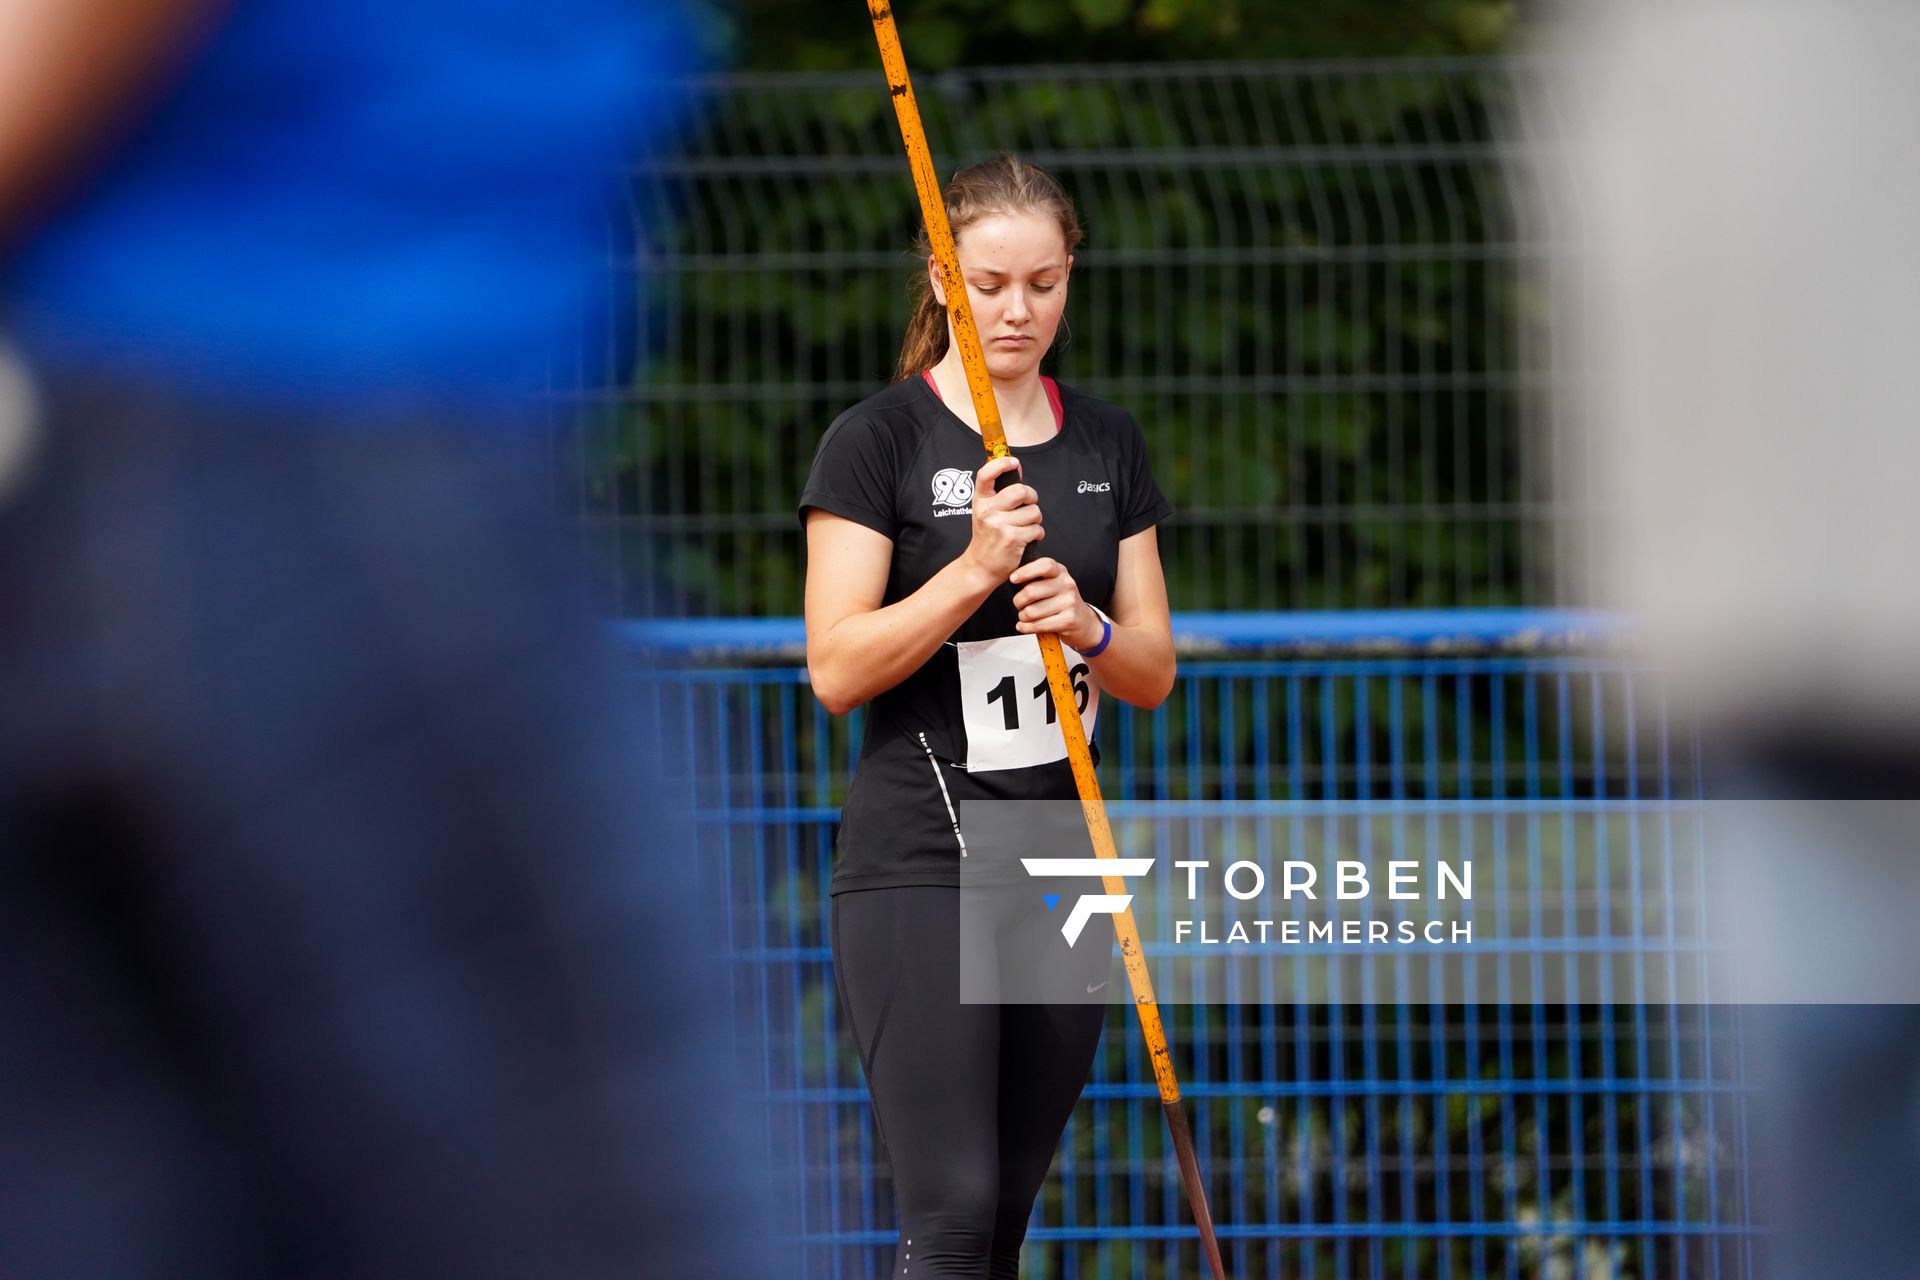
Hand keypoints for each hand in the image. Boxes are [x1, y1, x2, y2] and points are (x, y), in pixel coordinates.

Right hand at [962, 455, 1043, 581]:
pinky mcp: (1013, 539)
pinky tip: (1026, 539)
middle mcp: (987, 511)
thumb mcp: (987, 510)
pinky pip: (1037, 529)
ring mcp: (999, 525)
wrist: (981, 566)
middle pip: (1021, 491)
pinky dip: (1036, 534)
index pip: (986, 474)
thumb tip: (1016, 465)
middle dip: (1032, 498)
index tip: (1013, 463)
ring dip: (1035, 520)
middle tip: (1028, 506)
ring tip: (1024, 527)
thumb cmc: (988, 535)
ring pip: (1034, 512)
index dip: (1001, 463)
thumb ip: (1000, 490)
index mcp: (980, 501)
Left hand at [1008, 557, 1101, 648]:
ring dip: (1022, 616)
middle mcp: (1067, 585)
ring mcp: (1069, 602)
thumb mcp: (1052, 583)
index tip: (1013, 578)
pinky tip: (1025, 626)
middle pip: (1031, 591)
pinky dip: (1026, 627)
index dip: (1025, 571)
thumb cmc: (1061, 601)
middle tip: (1019, 604)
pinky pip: (1038, 625)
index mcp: (1060, 572)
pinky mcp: (1068, 620)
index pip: (1044, 565)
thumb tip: (1014, 577)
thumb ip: (1036, 578)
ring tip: (1025, 616)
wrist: (1082, 621)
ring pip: (1031, 611)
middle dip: (1018, 601)